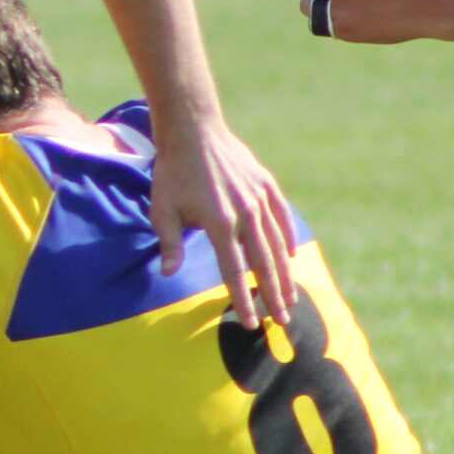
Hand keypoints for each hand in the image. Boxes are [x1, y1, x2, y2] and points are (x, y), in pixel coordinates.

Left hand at [150, 112, 295, 327]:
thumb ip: (169, 243)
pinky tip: (290, 256)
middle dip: (274, 295)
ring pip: (277, 244)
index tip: (252, 323)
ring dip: (285, 273)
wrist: (193, 130)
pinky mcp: (266, 184)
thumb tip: (168, 274)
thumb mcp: (162, 208)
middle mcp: (244, 214)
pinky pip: (282, 216)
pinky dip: (287, 238)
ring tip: (291, 297)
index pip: (235, 271)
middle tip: (283, 321)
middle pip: (264, 264)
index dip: (244, 299)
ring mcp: (258, 199)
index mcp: (218, 224)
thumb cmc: (172, 172)